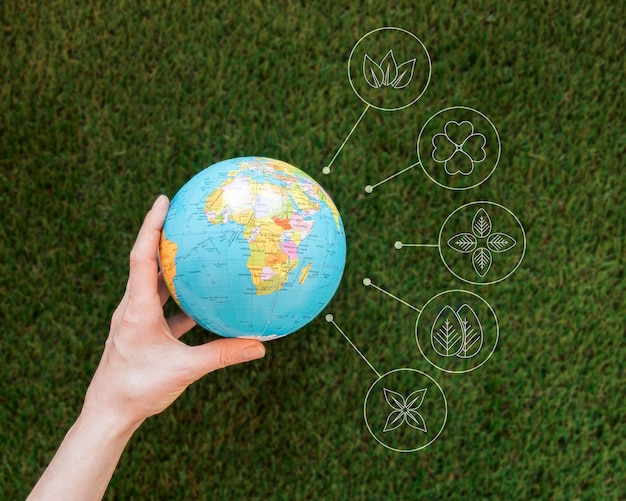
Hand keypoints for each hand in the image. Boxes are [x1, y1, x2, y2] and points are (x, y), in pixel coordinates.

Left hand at [82, 195, 265, 427]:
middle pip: (146, 262)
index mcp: (137, 308)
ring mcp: (135, 319)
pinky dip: (180, 299)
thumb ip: (223, 354)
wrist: (110, 413)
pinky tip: (201, 300)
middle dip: (163, 237)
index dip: (151, 226)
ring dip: (171, 267)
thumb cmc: (139, 389)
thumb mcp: (185, 369)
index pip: (142, 256)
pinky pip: (162, 307)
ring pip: (154, 284)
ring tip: (194, 250)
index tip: (163, 200)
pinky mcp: (141, 332)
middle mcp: (133, 307)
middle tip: (183, 215)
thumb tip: (260, 346)